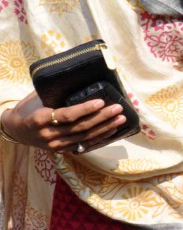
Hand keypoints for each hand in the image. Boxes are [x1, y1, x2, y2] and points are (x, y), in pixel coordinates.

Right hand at [2, 91, 124, 152]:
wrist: (16, 130)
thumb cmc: (28, 108)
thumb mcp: (36, 98)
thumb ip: (54, 93)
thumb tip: (80, 78)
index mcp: (40, 118)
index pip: (66, 115)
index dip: (84, 109)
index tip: (100, 102)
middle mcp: (48, 134)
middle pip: (79, 127)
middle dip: (101, 118)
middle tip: (118, 109)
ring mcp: (55, 145)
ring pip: (84, 138)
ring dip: (104, 128)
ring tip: (120, 119)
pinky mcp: (61, 150)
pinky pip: (83, 145)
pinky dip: (99, 138)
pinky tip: (112, 131)